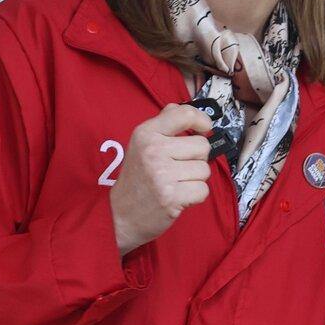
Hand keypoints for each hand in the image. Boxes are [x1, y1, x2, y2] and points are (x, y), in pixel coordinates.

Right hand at [109, 103, 214, 254]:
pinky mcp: (171, 197)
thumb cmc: (137, 178)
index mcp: (146, 133)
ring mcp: (162, 174)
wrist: (119, 216)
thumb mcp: (142, 144)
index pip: (184, 114)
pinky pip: (203, 190)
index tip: (205, 128)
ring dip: (195, 179)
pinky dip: (195, 196)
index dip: (201, 120)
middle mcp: (153, 150)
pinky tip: (178, 196)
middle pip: (202, 146)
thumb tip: (184, 109)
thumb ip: (164, 124)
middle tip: (179, 168)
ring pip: (204, 169)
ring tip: (176, 183)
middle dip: (197, 159)